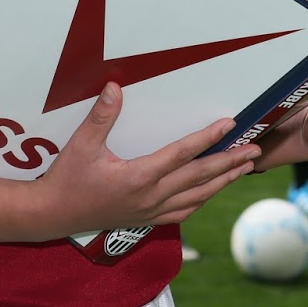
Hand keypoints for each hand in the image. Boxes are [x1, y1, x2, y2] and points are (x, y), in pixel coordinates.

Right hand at [35, 83, 260, 234]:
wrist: (52, 216)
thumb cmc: (66, 179)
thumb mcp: (81, 145)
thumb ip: (101, 116)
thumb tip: (115, 86)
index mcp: (138, 177)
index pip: (182, 155)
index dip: (207, 138)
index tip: (229, 123)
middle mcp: (150, 197)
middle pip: (200, 178)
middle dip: (230, 163)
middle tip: (255, 150)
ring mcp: (150, 211)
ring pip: (197, 197)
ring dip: (223, 182)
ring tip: (245, 168)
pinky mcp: (146, 220)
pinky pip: (183, 212)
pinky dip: (202, 200)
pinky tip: (212, 192)